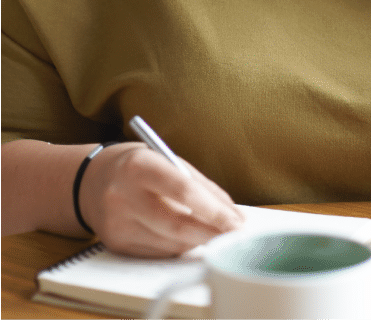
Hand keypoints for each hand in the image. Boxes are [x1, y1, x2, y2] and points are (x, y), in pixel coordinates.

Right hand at [80, 142, 244, 256]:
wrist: (93, 180)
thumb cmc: (141, 166)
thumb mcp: (169, 160)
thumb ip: (199, 184)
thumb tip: (230, 213)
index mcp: (140, 166)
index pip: (184, 191)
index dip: (213, 210)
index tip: (236, 221)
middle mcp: (124, 195)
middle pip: (176, 224)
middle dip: (211, 233)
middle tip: (233, 235)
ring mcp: (117, 223)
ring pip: (169, 243)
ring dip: (198, 242)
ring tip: (217, 235)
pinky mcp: (116, 243)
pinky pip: (157, 252)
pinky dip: (179, 247)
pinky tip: (190, 239)